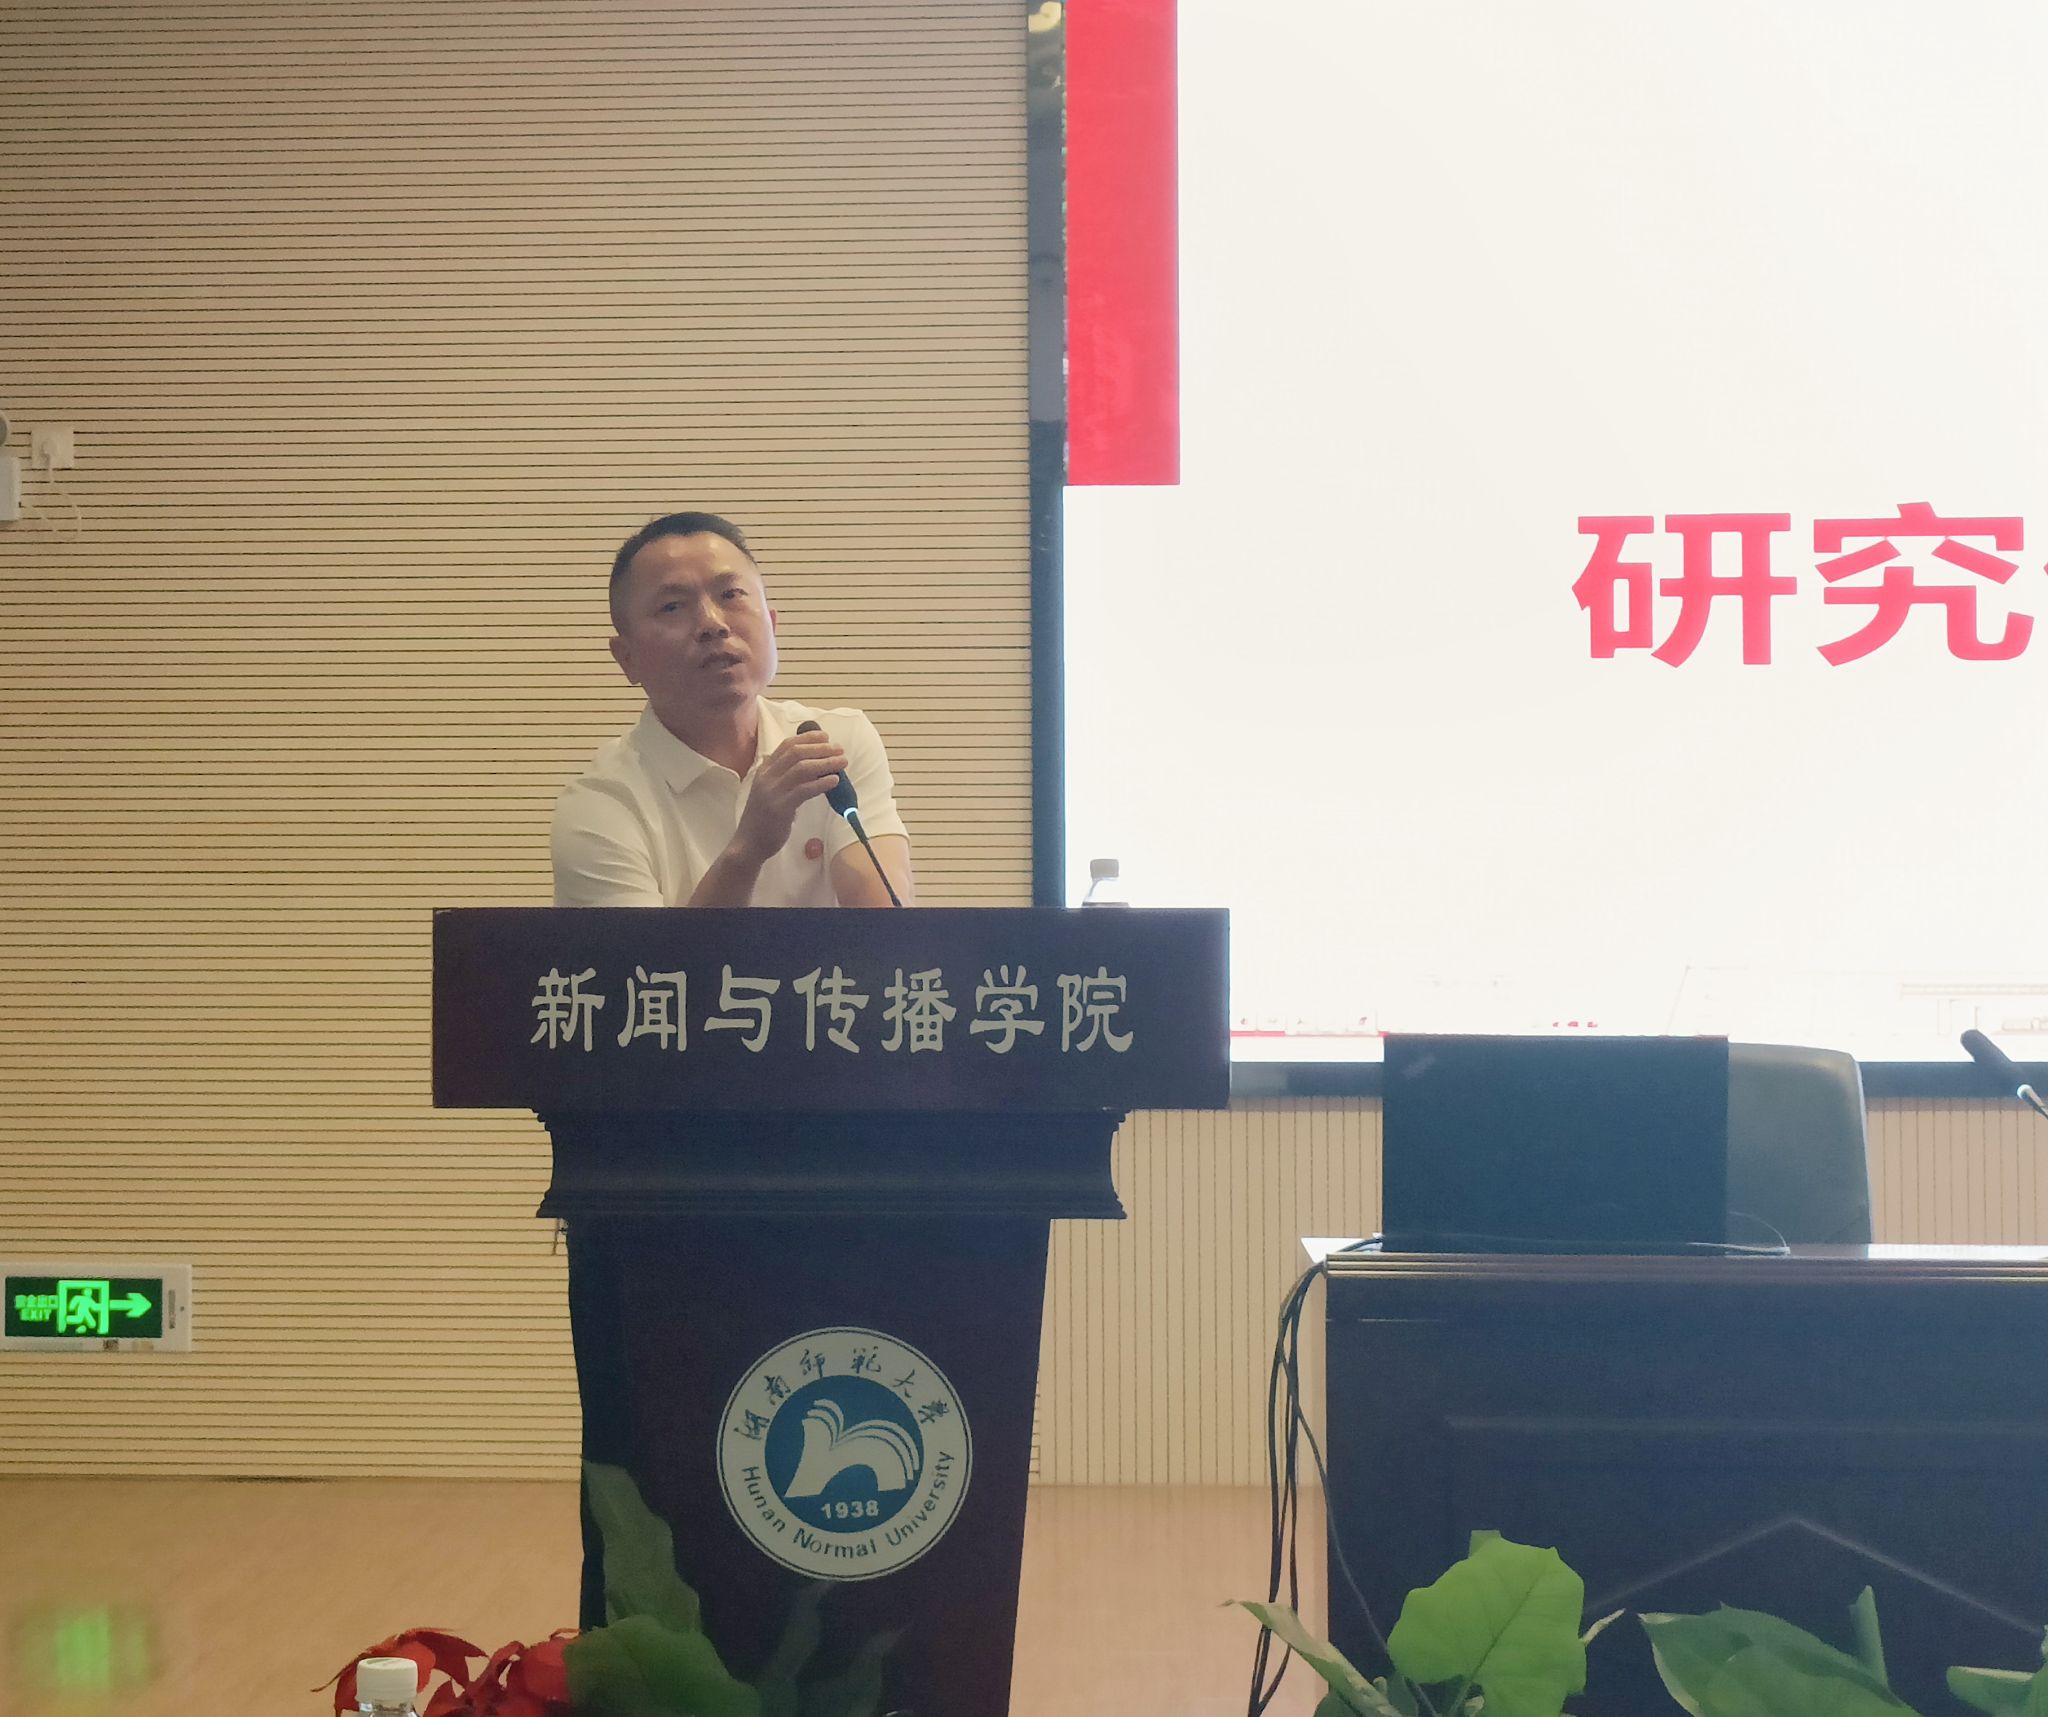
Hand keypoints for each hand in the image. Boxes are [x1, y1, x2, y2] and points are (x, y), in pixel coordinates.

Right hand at [729, 730, 848, 864]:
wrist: (748, 844)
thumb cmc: (763, 819)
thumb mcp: (770, 792)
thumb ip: (784, 777)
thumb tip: (812, 765)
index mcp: (764, 770)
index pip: (787, 745)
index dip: (808, 738)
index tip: (825, 736)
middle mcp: (766, 777)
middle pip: (796, 753)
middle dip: (821, 748)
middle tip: (839, 750)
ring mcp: (772, 792)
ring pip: (802, 768)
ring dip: (825, 763)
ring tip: (842, 763)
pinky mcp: (780, 808)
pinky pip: (804, 790)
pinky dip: (821, 783)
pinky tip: (834, 781)